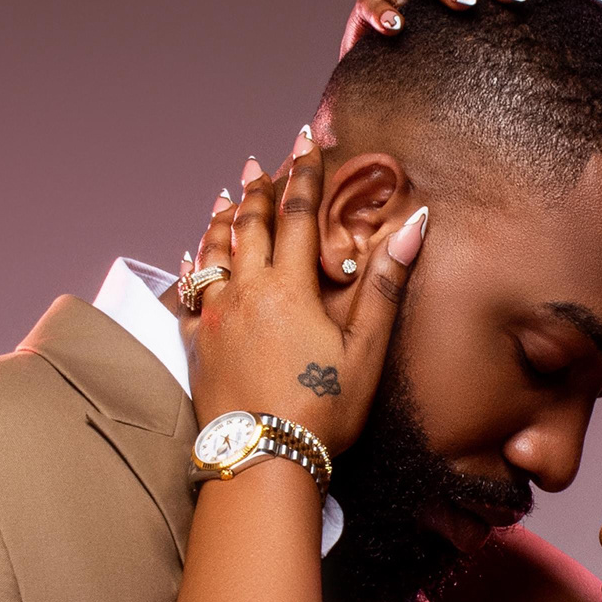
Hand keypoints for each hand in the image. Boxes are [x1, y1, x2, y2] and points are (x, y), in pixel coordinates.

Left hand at [188, 136, 425, 454]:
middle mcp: (245, 291)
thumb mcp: (365, 351)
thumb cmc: (321, 411)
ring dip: (223, 219)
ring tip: (228, 194)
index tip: (308, 141)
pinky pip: (189, 293)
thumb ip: (384, 286)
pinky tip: (190, 257)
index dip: (304, 174)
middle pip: (249, 225)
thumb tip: (412, 227)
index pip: (297, 214)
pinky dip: (192, 267)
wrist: (263, 459)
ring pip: (214, 251)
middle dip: (260, 188)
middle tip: (264, 161)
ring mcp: (216, 316)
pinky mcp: (198, 344)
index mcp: (288, 287)